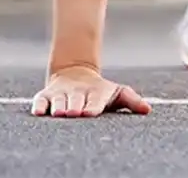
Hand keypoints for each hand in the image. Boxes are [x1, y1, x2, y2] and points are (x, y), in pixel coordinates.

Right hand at [31, 65, 151, 117]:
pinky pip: (40, 100)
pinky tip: (39, 111)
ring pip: (58, 101)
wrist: (75, 73)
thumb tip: (148, 109)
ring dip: (58, 107)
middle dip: (74, 108)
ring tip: (59, 113)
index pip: (95, 100)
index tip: (90, 113)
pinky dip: (38, 105)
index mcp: (95, 94)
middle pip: (75, 102)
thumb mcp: (116, 93)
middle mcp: (77, 93)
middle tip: (74, 113)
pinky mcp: (45, 96)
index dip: (92, 106)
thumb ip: (131, 101)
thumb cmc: (99, 91)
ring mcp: (60, 94)